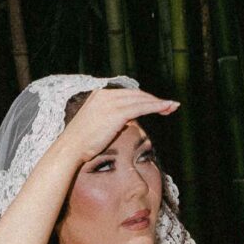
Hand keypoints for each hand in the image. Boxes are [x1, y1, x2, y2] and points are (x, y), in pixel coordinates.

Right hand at [46, 85, 178, 171]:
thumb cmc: (81, 143)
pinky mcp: (117, 112)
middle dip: (154, 100)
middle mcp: (105, 95)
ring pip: (141, 99)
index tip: (156, 104)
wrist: (70, 148)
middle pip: (136, 94)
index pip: (127, 94)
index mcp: (99, 95)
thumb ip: (109, 119)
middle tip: (170, 105)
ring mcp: (111, 102)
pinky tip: (166, 108)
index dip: (143, 99)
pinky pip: (142, 107)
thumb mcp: (95, 124)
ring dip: (159, 103)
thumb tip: (123, 122)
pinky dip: (156, 107)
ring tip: (172, 107)